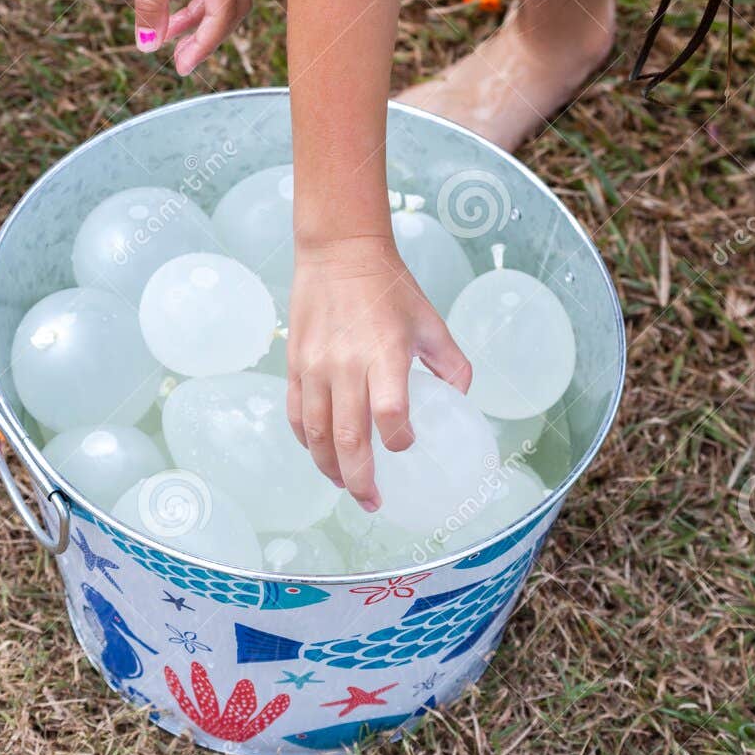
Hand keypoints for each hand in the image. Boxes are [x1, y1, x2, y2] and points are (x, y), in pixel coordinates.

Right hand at [286, 236, 472, 510]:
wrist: (338, 252)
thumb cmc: (389, 287)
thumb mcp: (431, 321)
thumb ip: (452, 364)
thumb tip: (459, 400)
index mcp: (386, 354)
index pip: (390, 414)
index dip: (399, 440)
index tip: (408, 447)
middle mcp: (346, 364)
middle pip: (348, 438)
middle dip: (360, 479)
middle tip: (373, 502)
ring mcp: (316, 367)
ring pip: (316, 435)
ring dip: (330, 469)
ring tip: (346, 486)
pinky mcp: (295, 365)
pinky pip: (297, 415)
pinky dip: (307, 441)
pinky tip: (320, 454)